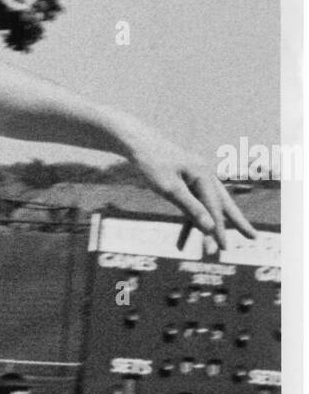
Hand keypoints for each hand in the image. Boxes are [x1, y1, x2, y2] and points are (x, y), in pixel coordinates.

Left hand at [121, 129, 256, 249]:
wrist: (139, 144)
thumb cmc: (153, 164)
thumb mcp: (170, 189)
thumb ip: (191, 208)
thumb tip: (210, 227)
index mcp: (204, 174)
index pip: (214, 208)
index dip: (218, 230)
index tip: (223, 248)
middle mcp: (205, 175)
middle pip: (224, 204)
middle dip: (238, 222)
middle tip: (254, 238)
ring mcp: (196, 179)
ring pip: (210, 206)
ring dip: (213, 226)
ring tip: (223, 245)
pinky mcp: (187, 183)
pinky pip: (192, 205)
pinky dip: (189, 222)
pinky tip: (182, 242)